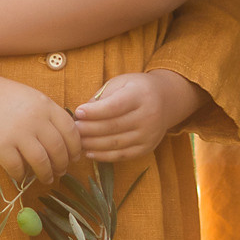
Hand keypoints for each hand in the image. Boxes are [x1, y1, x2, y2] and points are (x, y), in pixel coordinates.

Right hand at [0, 73, 82, 183]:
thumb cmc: (1, 95)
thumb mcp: (31, 97)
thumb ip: (47, 113)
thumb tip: (63, 137)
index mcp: (46, 106)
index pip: (70, 131)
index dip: (75, 147)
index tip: (75, 157)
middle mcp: (36, 120)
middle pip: (58, 149)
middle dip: (62, 164)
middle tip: (61, 171)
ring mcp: (18, 133)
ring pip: (42, 162)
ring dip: (46, 174)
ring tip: (47, 178)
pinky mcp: (1, 146)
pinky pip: (18, 168)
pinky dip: (21, 175)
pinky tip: (21, 175)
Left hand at [74, 70, 201, 163]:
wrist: (166, 100)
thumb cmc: (136, 88)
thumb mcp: (121, 83)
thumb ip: (102, 97)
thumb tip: (80, 115)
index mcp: (140, 95)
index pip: (115, 106)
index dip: (95, 111)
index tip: (78, 112)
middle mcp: (148, 116)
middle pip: (113, 127)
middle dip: (89, 129)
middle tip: (73, 129)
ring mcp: (149, 134)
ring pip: (116, 143)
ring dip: (93, 144)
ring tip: (77, 141)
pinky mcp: (147, 148)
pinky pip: (122, 155)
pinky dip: (103, 156)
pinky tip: (89, 152)